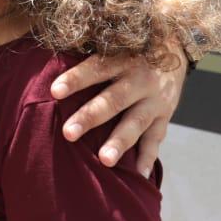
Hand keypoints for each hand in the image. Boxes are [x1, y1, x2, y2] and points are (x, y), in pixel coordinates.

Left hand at [52, 45, 186, 176]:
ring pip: (137, 122)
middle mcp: (140, 79)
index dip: (76, 79)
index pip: (96, 68)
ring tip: (104, 160)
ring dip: (120, 142)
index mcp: (121, 59)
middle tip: (68, 133)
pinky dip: (148, 157)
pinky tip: (138, 175)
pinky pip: (157, 139)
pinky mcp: (166, 115)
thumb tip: (45, 61)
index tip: (54, 91)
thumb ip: (86, 53)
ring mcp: (155, 99)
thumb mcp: (113, 45)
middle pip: (113, 100)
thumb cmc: (127, 48)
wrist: (175, 46)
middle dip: (90, 117)